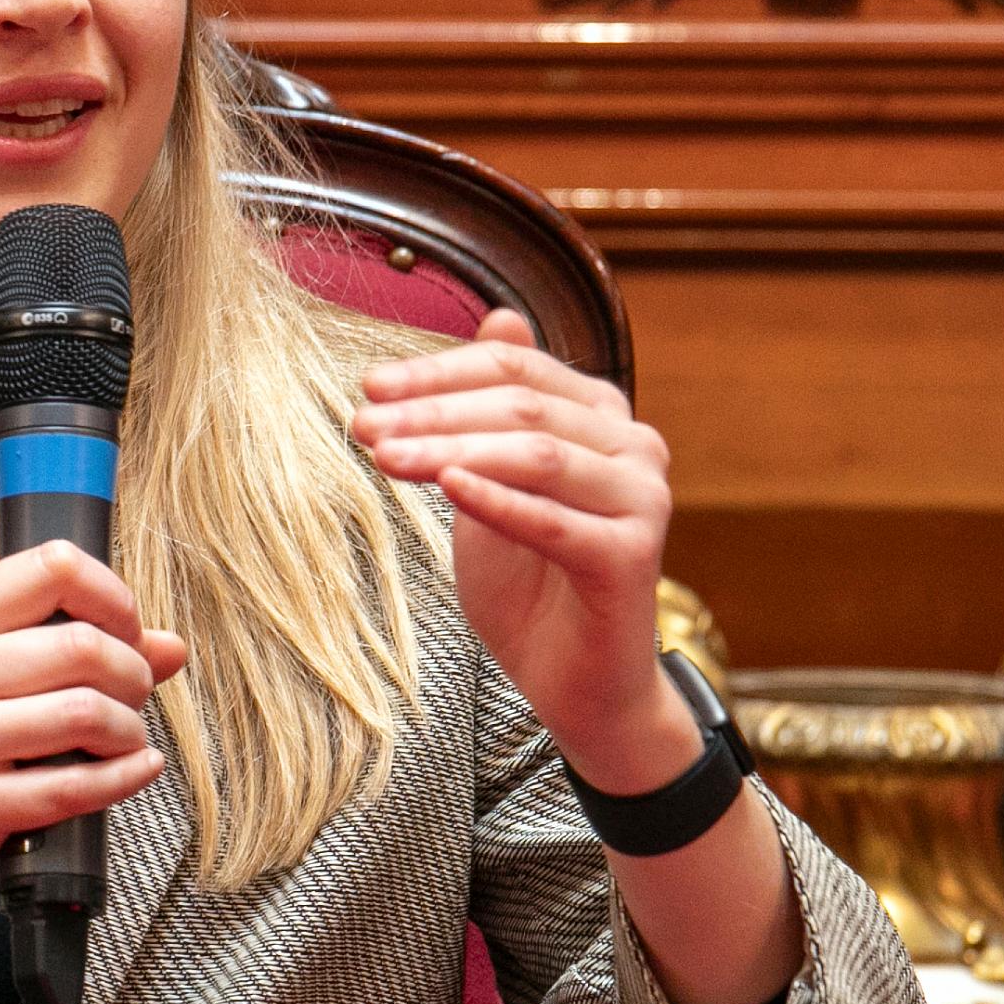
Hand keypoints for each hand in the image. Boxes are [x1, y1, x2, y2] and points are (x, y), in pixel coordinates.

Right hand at [0, 541, 188, 931]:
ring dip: (130, 729)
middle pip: (82, 645)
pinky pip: (77, 786)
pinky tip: (136, 769)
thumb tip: (170, 645)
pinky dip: (126, 776)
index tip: (126, 629)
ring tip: (125, 738)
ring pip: (87, 712)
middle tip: (133, 695)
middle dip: (132, 672)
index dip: (111, 595)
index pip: (50, 567)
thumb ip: (68, 651)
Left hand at [348, 309, 694, 789]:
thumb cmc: (531, 586)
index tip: (367, 386)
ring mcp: (642, 499)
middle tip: (361, 425)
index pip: (515, 369)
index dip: (438, 372)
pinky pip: (555, 520)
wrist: (577, 685)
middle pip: (521, 407)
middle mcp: (634, 446)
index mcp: (601, 418)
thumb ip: (492, 412)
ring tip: (385, 455)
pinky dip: (498, 500)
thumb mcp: (494, 485)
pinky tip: (448, 487)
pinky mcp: (632, 556)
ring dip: (450, 449)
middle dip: (432, 411)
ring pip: (536, 454)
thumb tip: (499, 318)